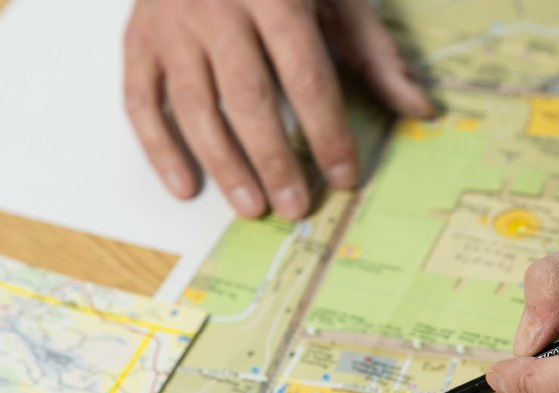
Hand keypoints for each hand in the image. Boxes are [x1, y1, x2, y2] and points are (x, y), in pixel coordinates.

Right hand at [124, 0, 434, 217]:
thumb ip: (374, 52)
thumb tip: (419, 109)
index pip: (306, 76)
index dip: (327, 131)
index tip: (344, 175)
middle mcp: (217, 6)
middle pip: (249, 98)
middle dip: (275, 159)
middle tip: (296, 206)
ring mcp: (170, 24)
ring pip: (195, 107)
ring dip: (225, 165)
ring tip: (252, 207)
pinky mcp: (138, 38)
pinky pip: (140, 101)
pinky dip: (159, 149)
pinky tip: (186, 185)